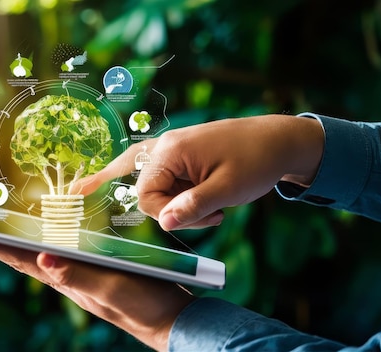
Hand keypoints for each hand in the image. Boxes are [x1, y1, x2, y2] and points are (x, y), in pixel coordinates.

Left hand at [0, 235, 194, 351]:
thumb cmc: (141, 306)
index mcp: (66, 280)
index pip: (21, 260)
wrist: (169, 320)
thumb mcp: (109, 290)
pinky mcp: (96, 271)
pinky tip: (49, 238)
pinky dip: (48, 243)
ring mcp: (81, 276)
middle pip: (25, 258)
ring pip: (41, 256)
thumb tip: (42, 259)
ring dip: (19, 243)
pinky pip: (64, 254)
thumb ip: (77, 276)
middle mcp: (68, 277)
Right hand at [73, 114, 323, 229]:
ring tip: (210, 204)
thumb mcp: (226, 189)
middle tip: (210, 210)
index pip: (146, 194)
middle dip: (171, 209)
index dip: (166, 214)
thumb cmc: (255, 162)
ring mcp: (168, 148)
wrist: (278, 140)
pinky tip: (101, 190)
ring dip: (173, 201)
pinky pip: (148, 172)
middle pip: (144, 190)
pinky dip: (139, 183)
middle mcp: (162, 146)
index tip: (198, 215)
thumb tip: (163, 223)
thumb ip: (192, 207)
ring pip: (150, 185)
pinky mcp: (176, 153)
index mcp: (170, 151)